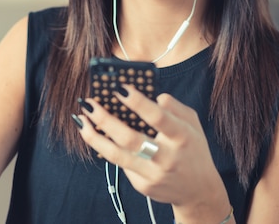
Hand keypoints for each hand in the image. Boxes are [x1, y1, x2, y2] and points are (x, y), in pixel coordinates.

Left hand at [76, 85, 229, 216]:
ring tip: (81, 120)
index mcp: (182, 137)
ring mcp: (152, 174)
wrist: (197, 191)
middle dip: (105, 119)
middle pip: (129, 138)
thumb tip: (156, 97)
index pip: (157, 117)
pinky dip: (108, 148)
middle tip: (89, 104)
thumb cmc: (192, 149)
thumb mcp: (193, 124)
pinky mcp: (142, 185)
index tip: (118, 88)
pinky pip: (121, 164)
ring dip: (94, 136)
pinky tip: (100, 137)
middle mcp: (166, 158)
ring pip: (116, 155)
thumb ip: (176, 107)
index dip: (137, 102)